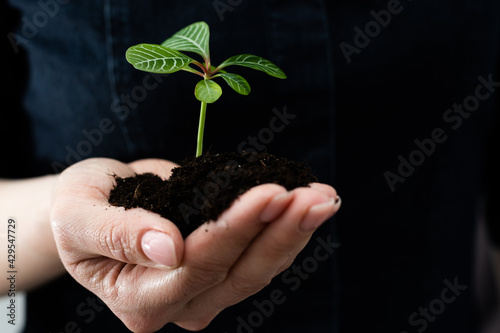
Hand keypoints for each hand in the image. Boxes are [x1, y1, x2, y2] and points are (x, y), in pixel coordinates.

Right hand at [50, 157, 340, 331]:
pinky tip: (312, 202)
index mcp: (139, 299)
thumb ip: (117, 233)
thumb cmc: (79, 209)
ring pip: (260, 269)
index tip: (270, 193)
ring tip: (325, 198)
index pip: (197, 267)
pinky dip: (288, 229)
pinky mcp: (223, 267)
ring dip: (295, 232)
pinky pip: (262, 254)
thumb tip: (168, 248)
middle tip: (315, 197)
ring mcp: (206, 289)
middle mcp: (180, 304)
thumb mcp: (79, 214)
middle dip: (280, 233)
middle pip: (240, 274)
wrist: (94, 209)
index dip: (235, 230)